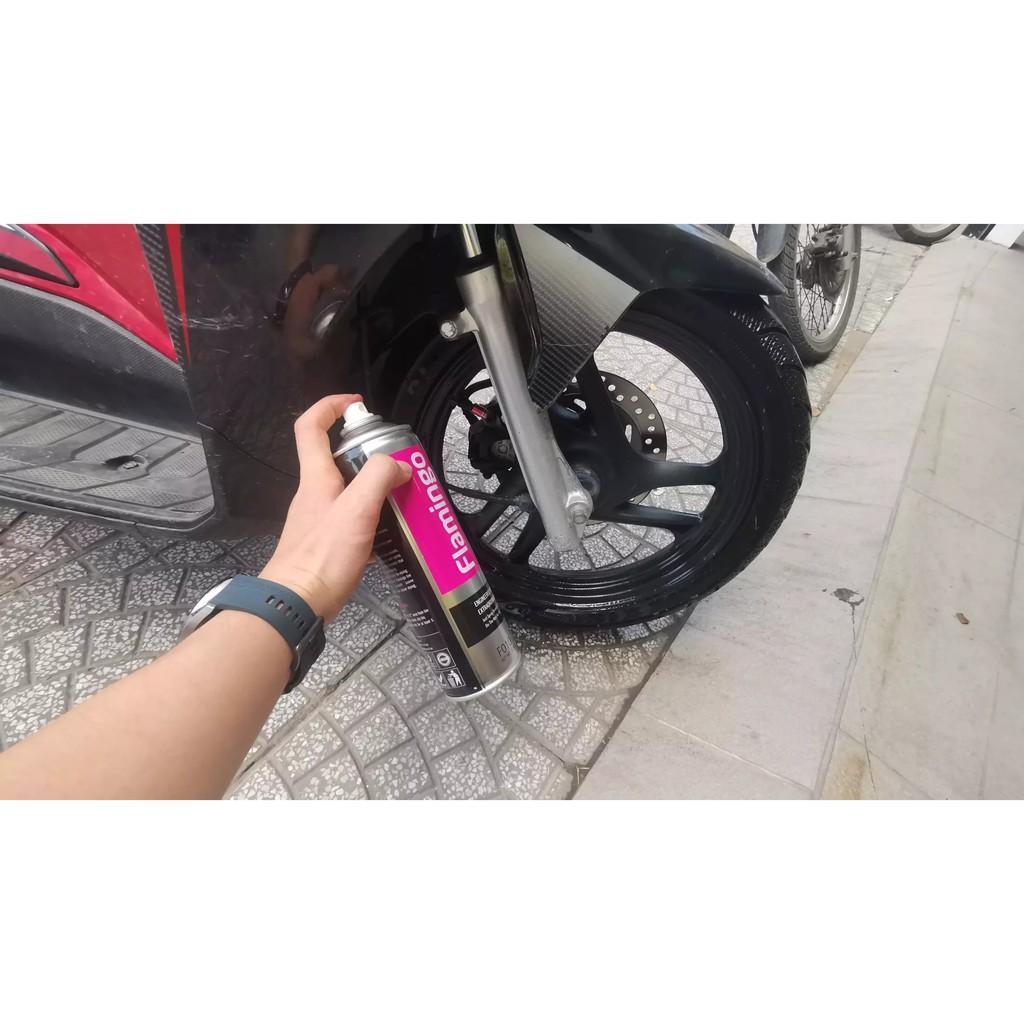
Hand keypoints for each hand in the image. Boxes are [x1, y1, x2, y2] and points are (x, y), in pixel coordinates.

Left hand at [260, 394, 410, 620]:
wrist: (296, 605)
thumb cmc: (322, 557)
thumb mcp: (357, 510)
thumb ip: (378, 477)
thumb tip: (398, 465)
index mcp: (316, 478)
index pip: (311, 427)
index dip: (330, 407)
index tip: (357, 404)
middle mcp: (314, 494)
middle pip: (336, 459)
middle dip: (368, 454)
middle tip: (398, 462)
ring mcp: (318, 520)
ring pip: (348, 491)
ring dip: (375, 488)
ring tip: (404, 497)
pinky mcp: (326, 544)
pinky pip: (352, 519)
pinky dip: (374, 518)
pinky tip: (392, 533)